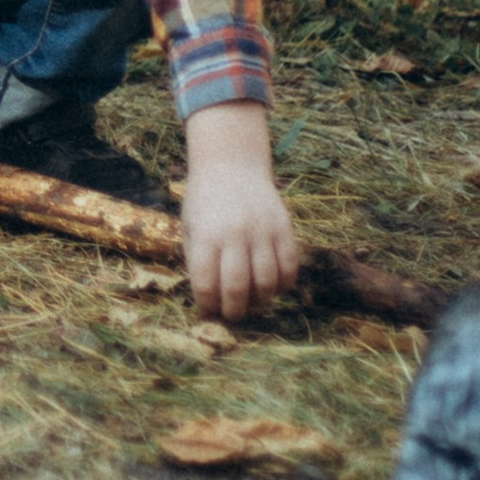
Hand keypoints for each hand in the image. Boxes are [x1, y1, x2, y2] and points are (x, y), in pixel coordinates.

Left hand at [179, 102, 299, 322]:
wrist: (231, 164)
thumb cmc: (205, 200)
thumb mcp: (190, 226)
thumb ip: (197, 259)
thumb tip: (207, 298)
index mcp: (206, 235)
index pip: (206, 283)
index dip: (207, 305)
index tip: (209, 312)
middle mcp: (234, 234)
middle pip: (237, 287)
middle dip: (234, 311)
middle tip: (232, 316)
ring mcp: (262, 230)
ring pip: (267, 281)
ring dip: (260, 300)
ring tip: (253, 302)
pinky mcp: (284, 227)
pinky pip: (289, 266)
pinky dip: (283, 284)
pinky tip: (274, 287)